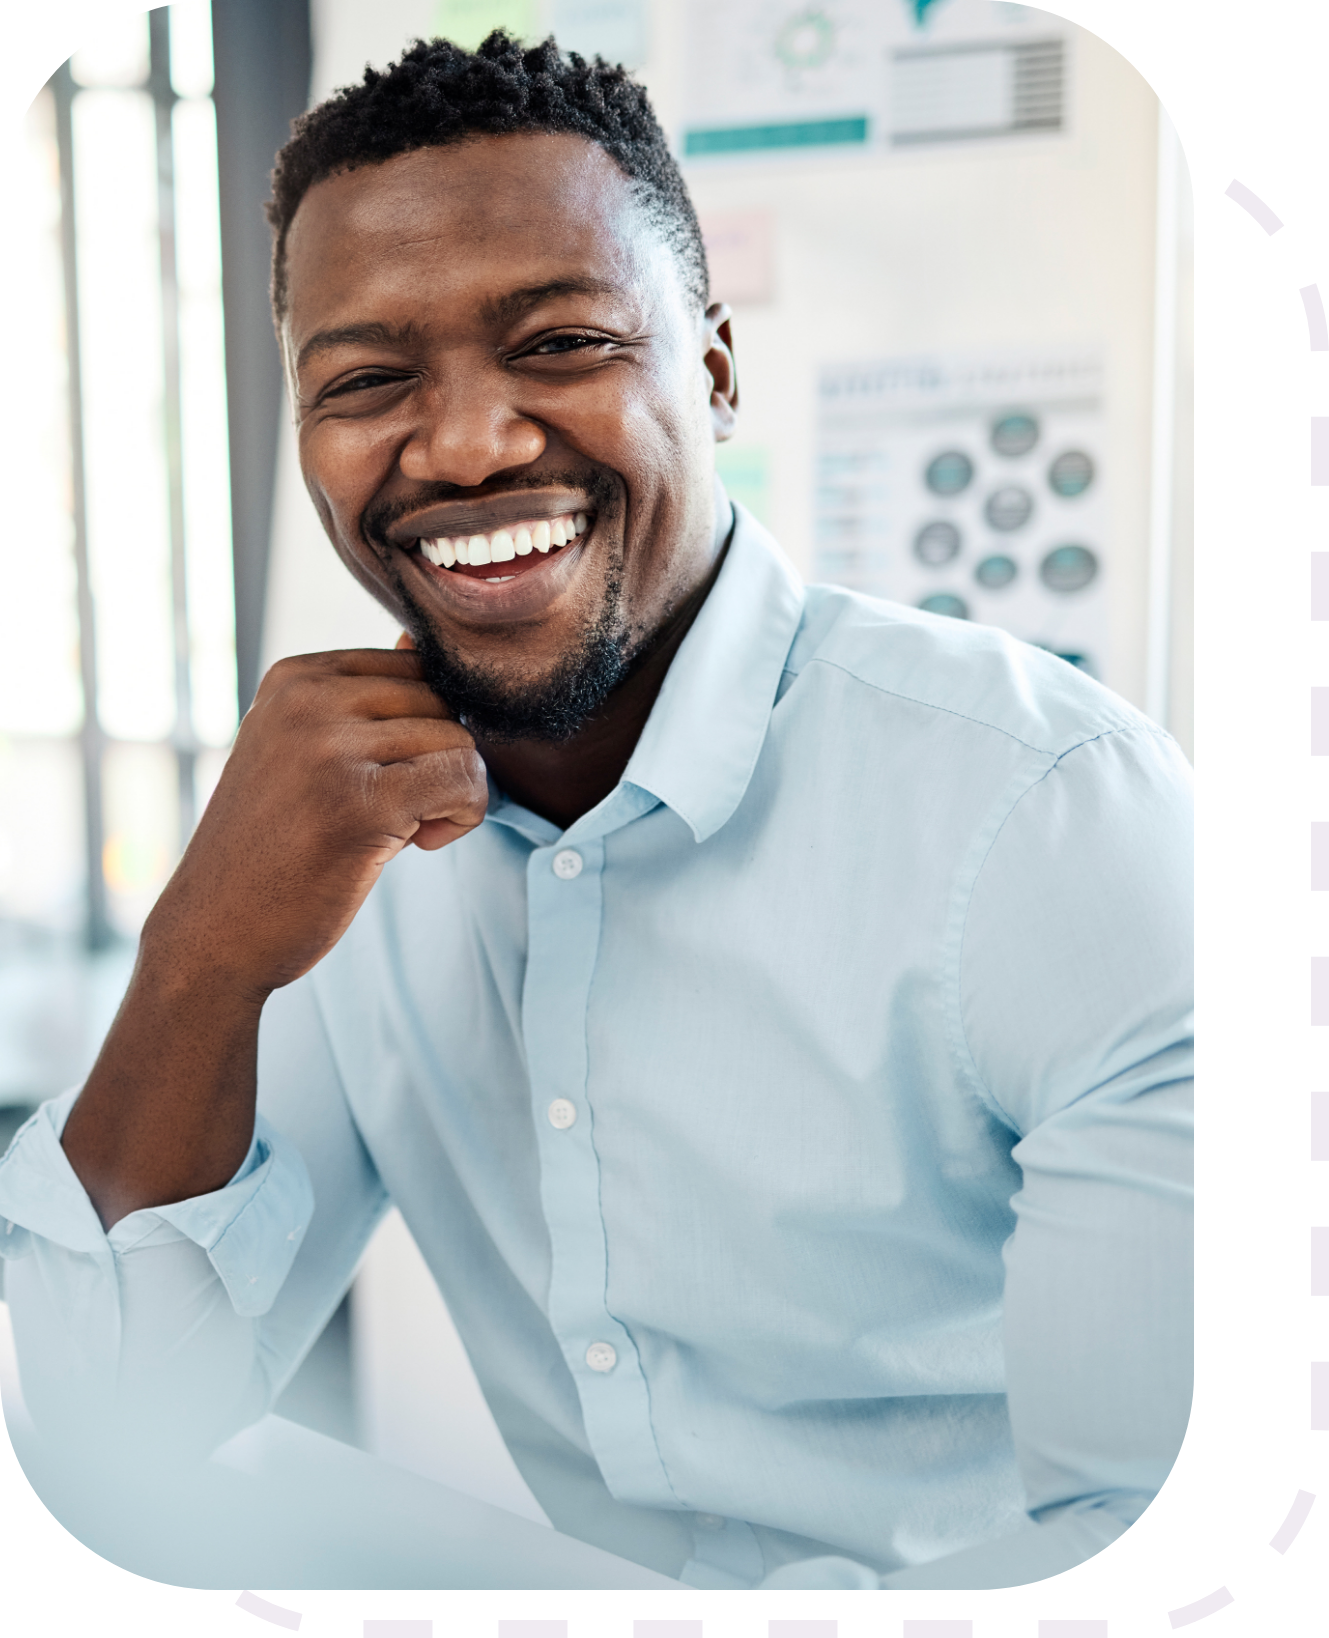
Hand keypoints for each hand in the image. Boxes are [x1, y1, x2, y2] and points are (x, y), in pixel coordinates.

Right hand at [142, 643, 486, 998]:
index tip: (391, 778)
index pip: (413, 667)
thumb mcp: (304, 752)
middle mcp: (308, 699)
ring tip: (403, 832)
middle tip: (405, 813)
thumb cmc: (272, 847)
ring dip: (454, 793)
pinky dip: (464, 815)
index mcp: (294, 677)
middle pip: (440, 700)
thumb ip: (363, 702)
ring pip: (458, 740)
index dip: (424, 726)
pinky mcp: (361, 802)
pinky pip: (464, 779)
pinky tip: (419, 844)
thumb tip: (419, 641)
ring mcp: (330, 747)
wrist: (215, 932)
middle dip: (441, 759)